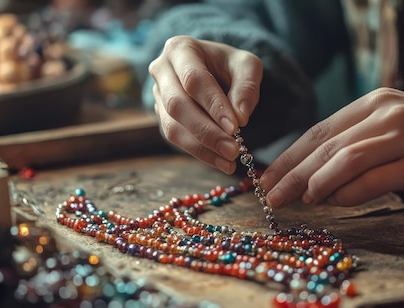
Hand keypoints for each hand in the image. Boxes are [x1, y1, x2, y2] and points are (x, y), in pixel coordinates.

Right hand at [148, 36, 262, 173]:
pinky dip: (200, 153)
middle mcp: (161, 70)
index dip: (213, 105)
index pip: (194, 79)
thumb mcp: (246, 66)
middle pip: (177, 105)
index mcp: (180, 49)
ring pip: (173, 126)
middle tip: (233, 150)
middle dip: (207, 131)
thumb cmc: (230, 65)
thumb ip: (246, 87)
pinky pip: (176, 138)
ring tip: (230, 160)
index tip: (235, 127)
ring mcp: (157, 95)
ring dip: (202, 147)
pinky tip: (221, 162)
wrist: (215, 70)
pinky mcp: (162, 116)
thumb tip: (240, 118)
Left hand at [260, 88, 403, 208]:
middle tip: (271, 195)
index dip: (290, 156)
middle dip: (293, 172)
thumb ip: (355, 145)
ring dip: (317, 182)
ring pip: (347, 159)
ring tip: (298, 200)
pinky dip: (350, 192)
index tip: (267, 177)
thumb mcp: (390, 126)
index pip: (319, 130)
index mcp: (372, 103)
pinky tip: (333, 202)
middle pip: (326, 145)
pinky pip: (376, 178)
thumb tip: (314, 180)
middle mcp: (385, 113)